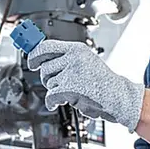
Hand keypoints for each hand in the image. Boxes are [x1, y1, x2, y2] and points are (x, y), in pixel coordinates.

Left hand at [27, 40, 144, 131]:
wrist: (118, 95)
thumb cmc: (102, 81)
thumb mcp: (85, 61)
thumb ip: (65, 57)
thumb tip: (41, 58)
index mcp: (76, 48)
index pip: (46, 46)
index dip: (34, 55)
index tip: (31, 62)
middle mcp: (73, 57)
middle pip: (44, 67)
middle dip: (48, 78)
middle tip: (56, 83)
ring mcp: (71, 72)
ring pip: (48, 83)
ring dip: (55, 90)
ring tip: (70, 91)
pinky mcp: (70, 87)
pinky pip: (50, 96)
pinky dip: (52, 102)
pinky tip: (59, 101)